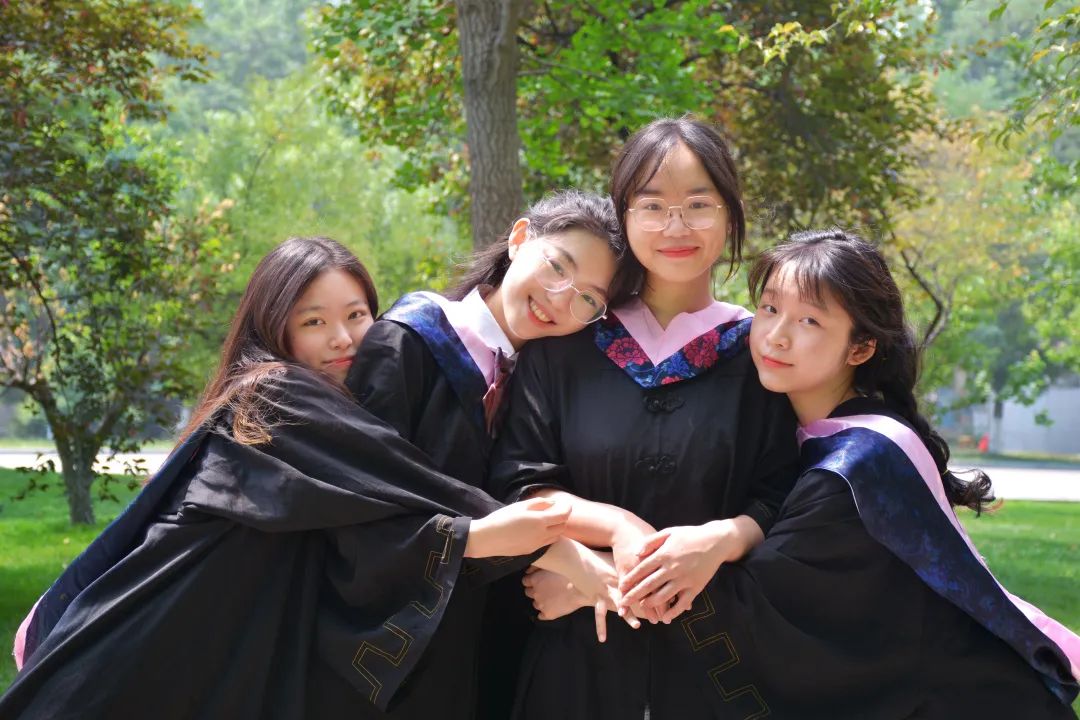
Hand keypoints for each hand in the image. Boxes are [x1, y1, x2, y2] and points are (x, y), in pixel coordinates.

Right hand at [464, 497, 570, 558]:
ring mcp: (537, 545)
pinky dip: (547, 536)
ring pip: (555, 537)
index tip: (565, 504)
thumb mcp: (520, 506)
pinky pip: (546, 543)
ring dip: (556, 528)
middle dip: (562, 518)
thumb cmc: (501, 518)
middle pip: (562, 527)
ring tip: (547, 521)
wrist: (487, 539)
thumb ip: (539, 503)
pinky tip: (537, 531)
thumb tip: (553, 503)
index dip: (567, 508)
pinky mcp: (531, 552)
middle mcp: (542, 535)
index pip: (563, 515)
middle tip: (555, 511)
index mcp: (540, 521)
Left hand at [522, 567, 589, 620]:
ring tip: (552, 598)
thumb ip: (536, 567)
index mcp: (535, 580)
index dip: (532, 580)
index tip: (539, 580)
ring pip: (535, 604)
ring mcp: (541, 604)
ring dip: (541, 601)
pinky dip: (544, 612)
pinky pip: (541, 616)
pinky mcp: (548, 614)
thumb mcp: (551, 564)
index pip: (525, 581)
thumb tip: (528, 571)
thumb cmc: (569, 573)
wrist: (581, 589)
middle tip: (546, 588)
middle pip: (528, 592)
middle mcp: (535, 592)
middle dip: (535, 590)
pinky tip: (552, 608)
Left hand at [618, 522, 733, 623]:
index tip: (621, 587)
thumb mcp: (669, 532)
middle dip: (634, 595)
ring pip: (663, 596)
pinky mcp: (696, 587)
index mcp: (664, 554)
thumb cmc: (690, 535)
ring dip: (651, 604)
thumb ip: (650, 542)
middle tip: (623, 603)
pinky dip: (674, 612)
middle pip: (649, 585)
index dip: (630, 580)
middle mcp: (673, 568)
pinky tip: (666, 617)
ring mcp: (684, 579)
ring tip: (642, 608)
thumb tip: (635, 553)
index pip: (642, 570)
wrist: (716, 541)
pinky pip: (682, 603)